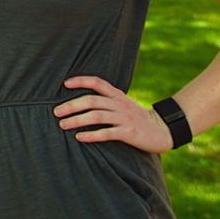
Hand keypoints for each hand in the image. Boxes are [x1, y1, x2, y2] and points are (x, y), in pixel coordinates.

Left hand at [54, 75, 173, 153]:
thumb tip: (82, 101)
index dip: (81, 81)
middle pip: (91, 100)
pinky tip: (80, 137)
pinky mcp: (129, 132)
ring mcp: (124, 118)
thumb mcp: (123, 104)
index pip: (97, 82)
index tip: (65, 84)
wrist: (163, 130)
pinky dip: (92, 134)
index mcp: (117, 95)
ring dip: (77, 120)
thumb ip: (107, 100)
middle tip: (55, 112)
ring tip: (63, 125)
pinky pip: (107, 133)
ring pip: (96, 116)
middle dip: (71, 105)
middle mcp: (119, 104)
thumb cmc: (137, 118)